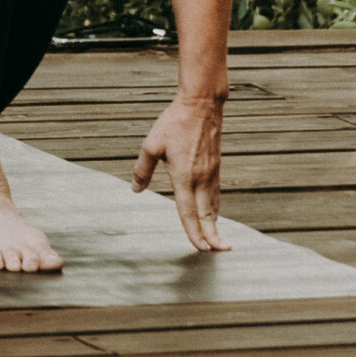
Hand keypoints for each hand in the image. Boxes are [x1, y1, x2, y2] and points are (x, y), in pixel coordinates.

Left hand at [134, 92, 230, 252]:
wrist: (201, 104)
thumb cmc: (175, 122)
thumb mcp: (151, 144)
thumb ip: (143, 169)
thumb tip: (135, 189)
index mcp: (184, 176)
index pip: (188, 211)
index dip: (194, 232)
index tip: (200, 248)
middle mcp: (201, 178)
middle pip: (207, 214)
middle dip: (213, 235)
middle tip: (220, 252)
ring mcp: (211, 173)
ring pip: (214, 205)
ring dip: (216, 224)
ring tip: (220, 241)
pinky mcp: (215, 167)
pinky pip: (216, 194)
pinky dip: (216, 209)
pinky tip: (214, 214)